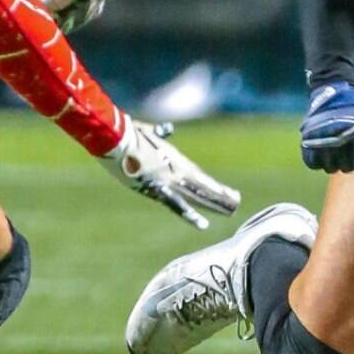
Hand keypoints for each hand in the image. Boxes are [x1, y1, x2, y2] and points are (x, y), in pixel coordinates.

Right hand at [100, 120, 240, 228]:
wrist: (117, 138)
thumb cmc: (128, 133)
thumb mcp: (149, 132)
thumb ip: (161, 133)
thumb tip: (168, 129)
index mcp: (175, 160)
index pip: (198, 176)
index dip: (211, 186)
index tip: (225, 192)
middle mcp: (176, 171)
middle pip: (202, 186)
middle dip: (219, 195)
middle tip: (237, 203)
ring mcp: (169, 181)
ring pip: (197, 195)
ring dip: (215, 204)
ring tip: (232, 210)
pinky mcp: (157, 189)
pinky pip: (176, 205)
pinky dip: (190, 215)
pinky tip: (203, 224)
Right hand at [300, 80, 353, 173]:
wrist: (334, 100)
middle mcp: (340, 139)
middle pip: (346, 169)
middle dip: (349, 161)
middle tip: (348, 147)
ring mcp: (322, 141)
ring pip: (330, 168)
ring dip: (333, 162)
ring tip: (336, 148)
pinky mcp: (307, 143)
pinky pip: (313, 164)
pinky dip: (317, 160)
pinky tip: (323, 151)